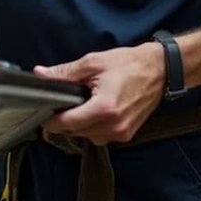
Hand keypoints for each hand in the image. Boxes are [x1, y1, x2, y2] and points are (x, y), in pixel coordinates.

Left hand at [35, 43, 166, 144]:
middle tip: (65, 102)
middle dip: (66, 120)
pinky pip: (101, 136)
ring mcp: (121, 133)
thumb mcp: (93, 63)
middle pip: (75, 132)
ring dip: (80, 124)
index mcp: (104, 108)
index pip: (67, 123)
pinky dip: (94, 127)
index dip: (51, 119)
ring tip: (84, 104)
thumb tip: (41, 74)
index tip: (44, 112)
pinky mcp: (127, 134)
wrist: (160, 70)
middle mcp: (113, 126)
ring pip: (87, 137)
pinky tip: (97, 111)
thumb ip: (65, 72)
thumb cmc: (129, 64)